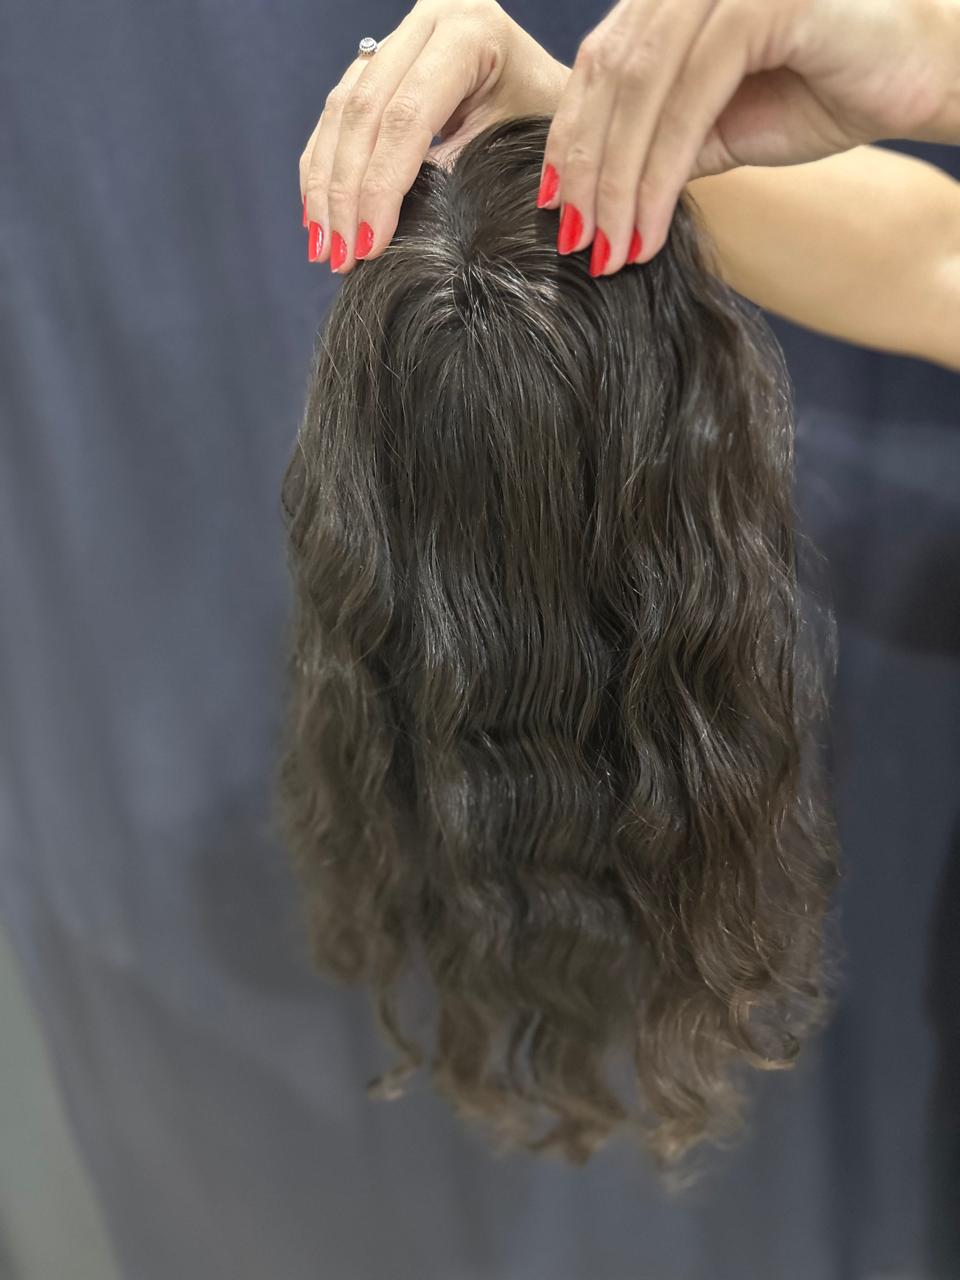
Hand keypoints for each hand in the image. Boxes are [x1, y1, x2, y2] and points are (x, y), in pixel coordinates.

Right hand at [299, 0, 567, 273]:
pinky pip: (337, 115)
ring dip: (325, 186)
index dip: (380, 187)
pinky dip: (323, 167)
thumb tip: (405, 229)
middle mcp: (426, 21)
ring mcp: (399, 38)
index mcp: (469, 30)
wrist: (550, 93)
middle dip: (345, 193)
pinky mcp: (379, 63)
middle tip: (338, 256)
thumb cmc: (546, 123)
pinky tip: (319, 215)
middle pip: (363, 113)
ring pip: (340, 113)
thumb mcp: (519, 147)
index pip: (406, 117)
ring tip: (324, 248)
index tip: (369, 246)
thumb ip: (465, 175)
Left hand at [539, 0, 959, 274]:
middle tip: (573, 244)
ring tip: (608, 249)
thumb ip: (662, 140)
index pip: (599, 68)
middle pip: (607, 78)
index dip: (569, 140)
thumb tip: (593, 189)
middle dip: (584, 170)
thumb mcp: (724, 126)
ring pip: (640, 90)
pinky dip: (659, 171)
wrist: (923, 75)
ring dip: (616, 181)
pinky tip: (646, 227)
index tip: (553, 209)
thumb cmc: (828, 90)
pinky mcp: (759, 1)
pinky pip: (689, 97)